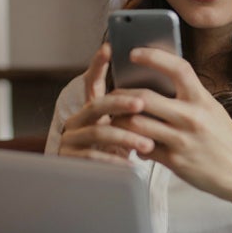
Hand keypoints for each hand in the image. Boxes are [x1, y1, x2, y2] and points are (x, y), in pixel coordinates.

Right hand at [57, 44, 155, 164]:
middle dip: (120, 103)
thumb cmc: (118, 154)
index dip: (98, 65)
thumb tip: (161, 90)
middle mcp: (77, 120)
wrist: (100, 184)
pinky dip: (114, 160)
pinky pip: (93, 156)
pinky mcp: (70, 159)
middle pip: (97, 104)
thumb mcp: (126, 131)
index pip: (93, 81)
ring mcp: (71, 139)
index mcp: (91, 110)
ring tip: (148, 144)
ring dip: (125, 137)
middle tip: (141, 103)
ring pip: (98, 132)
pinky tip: (131, 165)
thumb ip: (134, 113)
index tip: (108, 48)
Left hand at [110, 47, 231, 199]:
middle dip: (122, 95)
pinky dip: (134, 145)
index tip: (134, 53)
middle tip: (113, 95)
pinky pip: (143, 148)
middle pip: (145, 98)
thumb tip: (160, 83)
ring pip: (136, 124)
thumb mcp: (213, 111)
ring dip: (121, 121)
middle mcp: (192, 117)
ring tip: (116, 119)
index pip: (178, 69)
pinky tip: (134, 144)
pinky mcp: (174, 161)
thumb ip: (189, 97)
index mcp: (202, 100)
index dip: (154, 57)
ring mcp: (182, 140)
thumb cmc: (225, 141)